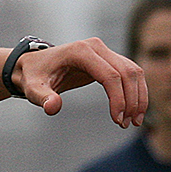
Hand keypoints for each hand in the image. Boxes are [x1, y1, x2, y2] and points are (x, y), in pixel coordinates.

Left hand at [13, 37, 144, 126]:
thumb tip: (53, 107)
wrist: (33, 66)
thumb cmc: (33, 77)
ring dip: (138, 97)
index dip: (118, 99)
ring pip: (133, 72)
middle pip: (126, 73)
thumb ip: (42, 97)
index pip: (110, 75)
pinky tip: (133, 111)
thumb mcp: (33, 88)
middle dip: (132, 100)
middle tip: (128, 124)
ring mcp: (104, 51)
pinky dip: (136, 91)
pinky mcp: (108, 59)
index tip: (117, 120)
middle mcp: (95, 47)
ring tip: (133, 121)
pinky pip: (130, 73)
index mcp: (80, 51)